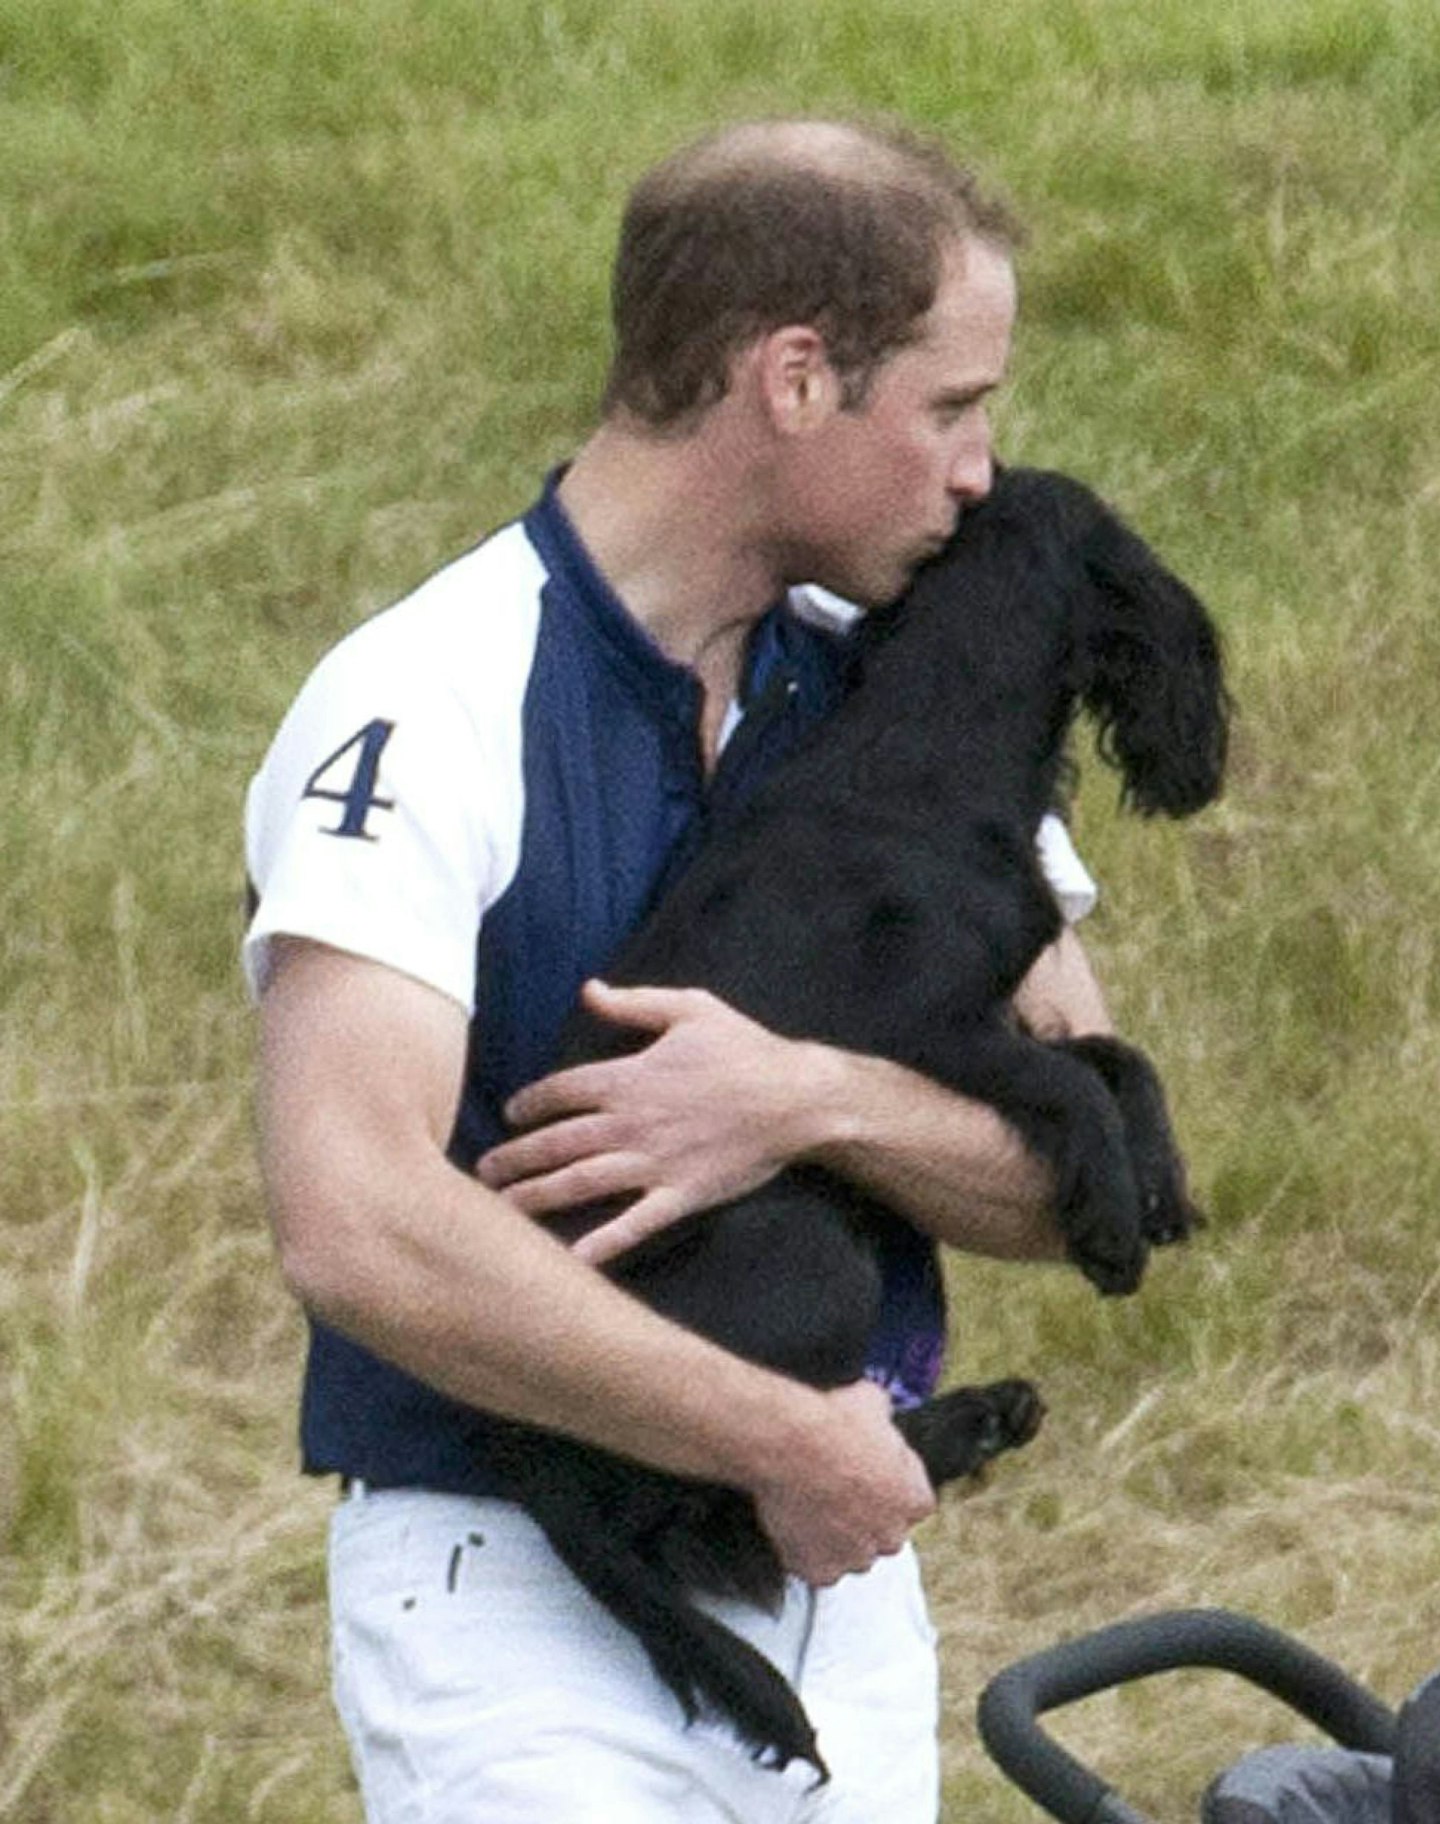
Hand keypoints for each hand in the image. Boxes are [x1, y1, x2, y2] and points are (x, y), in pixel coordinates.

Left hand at [476, 981, 825, 1263]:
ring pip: (579, 1184)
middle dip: (514, 1158)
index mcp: (629, 1077)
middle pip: (556, 1143)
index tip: (509, 1114)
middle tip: (481, 1173)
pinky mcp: (679, 1196)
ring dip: (535, 1198)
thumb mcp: (690, 1008)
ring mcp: (653, 1164)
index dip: (528, 1102)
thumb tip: (587, 990)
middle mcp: (631, 1123)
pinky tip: (568, 1262)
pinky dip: (599, 1245)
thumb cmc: (745, 1047)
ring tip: (500, 1211)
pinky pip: (632, 1225)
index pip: (560, 1091)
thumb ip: (633, 1004)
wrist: (797, 1098)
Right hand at [753, 1380, 935, 1585]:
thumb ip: (883, 1419)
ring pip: (851, 1552)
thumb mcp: (872, 1402)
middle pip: (883, 1531)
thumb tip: (878, 1411)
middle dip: (866, 1514)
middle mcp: (890, 1537)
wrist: (789, 1446)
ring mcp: (854, 1558)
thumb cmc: (832, 1425)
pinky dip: (807, 1552)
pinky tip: (796, 1525)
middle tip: (839, 1487)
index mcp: (913, 1500)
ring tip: (813, 1504)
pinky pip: (817, 1568)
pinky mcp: (819, 1570)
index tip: (871, 1472)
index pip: (913, 1501)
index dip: (890, 1485)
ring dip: (838, 1535)